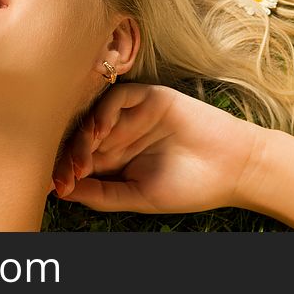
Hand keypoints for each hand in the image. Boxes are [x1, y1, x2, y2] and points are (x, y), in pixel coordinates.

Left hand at [52, 83, 263, 213]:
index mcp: (115, 159)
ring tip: (85, 154)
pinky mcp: (149, 97)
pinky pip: (117, 96)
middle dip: (71, 153)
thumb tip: (63, 192)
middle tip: (70, 171)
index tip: (58, 186)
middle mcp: (120, 134)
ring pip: (95, 115)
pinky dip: (104, 111)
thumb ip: (102, 194)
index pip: (79, 159)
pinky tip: (102, 130)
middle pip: (81, 135)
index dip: (65, 170)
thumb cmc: (190, 187)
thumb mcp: (139, 197)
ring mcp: (133, 115)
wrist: (234, 168)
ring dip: (84, 133)